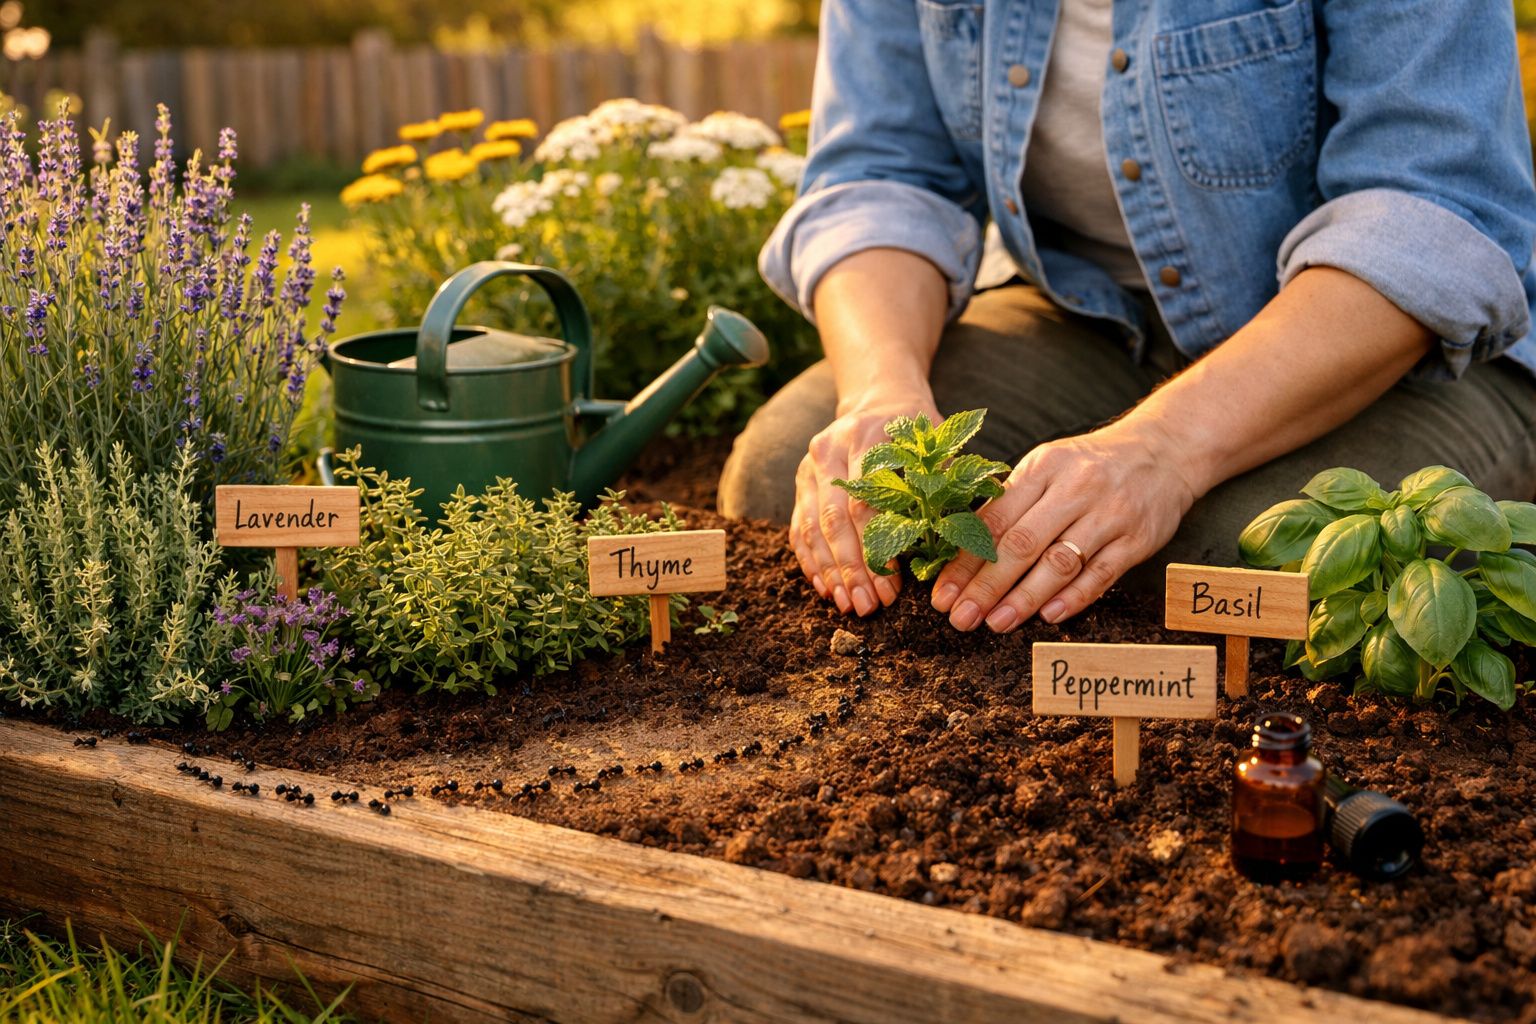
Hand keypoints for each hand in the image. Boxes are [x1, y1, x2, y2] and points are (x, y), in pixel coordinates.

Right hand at [790, 391, 941, 615]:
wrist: (879, 398)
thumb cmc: (919, 428)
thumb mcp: (939, 444)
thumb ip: (945, 482)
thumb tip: (960, 535)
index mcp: (865, 437)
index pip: (865, 504)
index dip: (878, 551)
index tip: (893, 589)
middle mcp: (828, 450)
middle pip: (835, 521)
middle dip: (852, 570)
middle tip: (867, 607)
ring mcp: (809, 467)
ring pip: (812, 528)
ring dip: (830, 572)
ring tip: (848, 605)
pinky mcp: (801, 483)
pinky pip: (799, 528)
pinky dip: (811, 561)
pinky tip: (826, 588)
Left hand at [930, 419, 1201, 630]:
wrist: (1163, 451)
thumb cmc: (1090, 466)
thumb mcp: (1048, 467)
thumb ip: (1010, 502)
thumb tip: (960, 547)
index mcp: (1042, 469)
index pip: (994, 521)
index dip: (964, 561)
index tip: (942, 595)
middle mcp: (1074, 489)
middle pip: (1021, 544)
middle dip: (986, 586)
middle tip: (960, 618)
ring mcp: (1108, 515)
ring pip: (1059, 563)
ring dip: (1024, 598)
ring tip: (996, 623)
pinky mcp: (1137, 539)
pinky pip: (1101, 574)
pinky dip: (1073, 598)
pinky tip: (1048, 617)